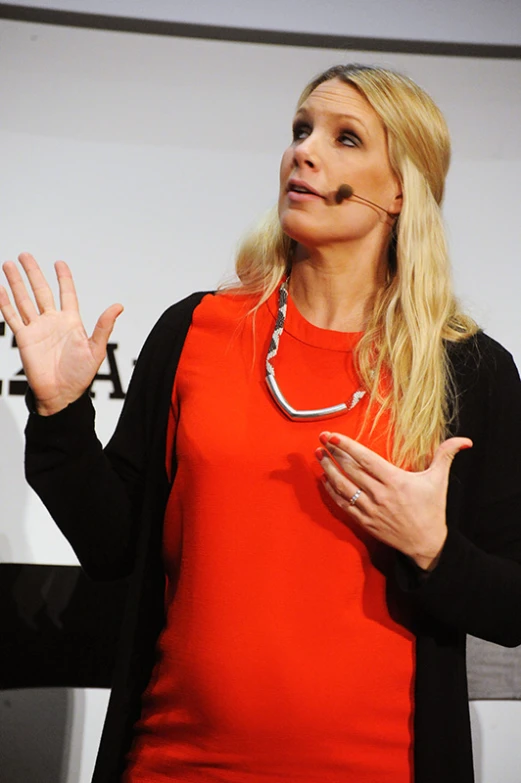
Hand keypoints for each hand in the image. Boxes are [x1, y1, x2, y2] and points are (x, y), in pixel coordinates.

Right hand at [0, 252, 122, 414]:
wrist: (61, 394)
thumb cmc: (81, 375)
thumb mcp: (96, 349)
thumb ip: (104, 326)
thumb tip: (118, 306)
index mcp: (71, 322)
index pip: (67, 293)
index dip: (63, 278)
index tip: (59, 263)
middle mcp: (52, 322)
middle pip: (41, 291)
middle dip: (33, 273)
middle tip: (25, 255)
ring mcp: (37, 329)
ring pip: (24, 300)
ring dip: (16, 283)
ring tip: (8, 264)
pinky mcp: (24, 338)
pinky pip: (12, 317)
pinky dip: (5, 303)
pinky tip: (0, 289)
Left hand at [316, 432, 471, 570]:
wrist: (426, 544)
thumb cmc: (432, 510)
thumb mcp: (439, 480)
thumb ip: (446, 455)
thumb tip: (464, 440)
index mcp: (396, 481)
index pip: (366, 460)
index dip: (347, 446)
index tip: (333, 436)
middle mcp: (380, 495)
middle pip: (350, 471)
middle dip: (333, 454)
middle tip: (321, 440)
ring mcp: (371, 509)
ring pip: (343, 487)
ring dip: (328, 470)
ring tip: (319, 456)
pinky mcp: (365, 521)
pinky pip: (344, 505)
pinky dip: (332, 492)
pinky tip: (325, 480)